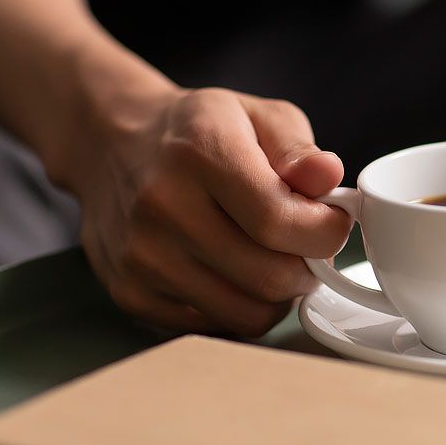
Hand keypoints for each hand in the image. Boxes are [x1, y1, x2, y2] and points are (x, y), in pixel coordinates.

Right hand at [64, 86, 351, 337]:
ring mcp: (142, 256)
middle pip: (269, 276)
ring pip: (247, 314)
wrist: (112, 145)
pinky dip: (239, 309)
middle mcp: (163, 205)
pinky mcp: (131, 294)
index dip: (325, 232)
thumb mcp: (258, 116)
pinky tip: (234, 273)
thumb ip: (299, 148)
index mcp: (201, 151)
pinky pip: (216, 328)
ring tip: (272, 259)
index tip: (333, 222)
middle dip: (307, 268)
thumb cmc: (198, 132)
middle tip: (306, 248)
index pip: (279, 221)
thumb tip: (328, 177)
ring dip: (277, 296)